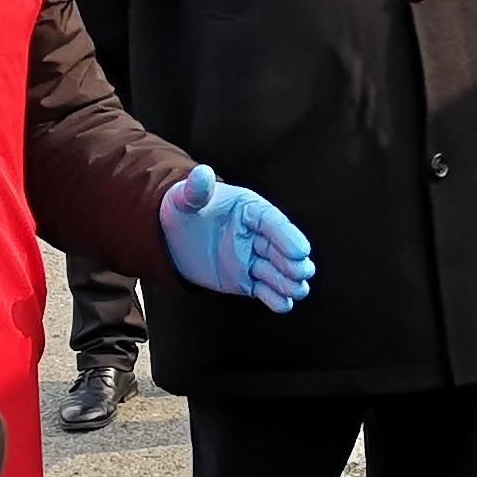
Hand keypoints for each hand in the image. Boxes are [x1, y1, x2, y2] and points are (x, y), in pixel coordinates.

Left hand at [161, 164, 315, 311]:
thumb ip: (196, 189)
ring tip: (297, 291)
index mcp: (250, 210)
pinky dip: (275, 299)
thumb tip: (200, 172)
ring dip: (289, 282)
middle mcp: (258, 235)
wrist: (174, 236)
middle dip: (294, 262)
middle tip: (302, 272)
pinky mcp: (246, 280)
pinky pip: (264, 291)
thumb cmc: (186, 210)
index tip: (301, 250)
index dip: (288, 236)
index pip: (273, 222)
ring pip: (278, 272)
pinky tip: (283, 305)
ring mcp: (253, 259)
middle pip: (282, 249)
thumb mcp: (186, 197)